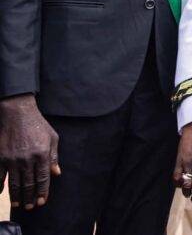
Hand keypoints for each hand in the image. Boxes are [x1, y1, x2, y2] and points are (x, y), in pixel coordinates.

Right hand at [0, 94, 59, 209]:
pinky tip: (0, 193)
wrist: (17, 113)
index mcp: (42, 154)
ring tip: (18, 204)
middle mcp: (27, 159)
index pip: (43, 179)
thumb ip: (54, 156)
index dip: (43, 192)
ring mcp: (12, 158)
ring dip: (16, 196)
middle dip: (30, 197)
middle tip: (30, 207)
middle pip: (28, 183)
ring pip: (14, 182)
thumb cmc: (37, 125)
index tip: (42, 201)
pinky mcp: (0, 156)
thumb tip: (57, 173)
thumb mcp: (52, 138)